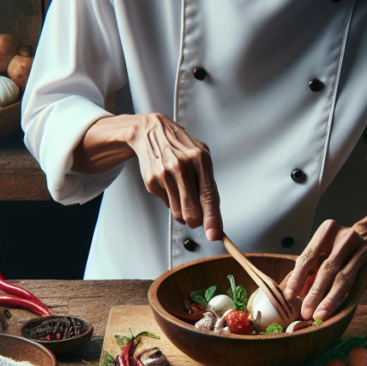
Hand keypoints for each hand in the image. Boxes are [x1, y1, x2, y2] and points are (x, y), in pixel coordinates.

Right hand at [74, 113, 222, 240]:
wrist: (151, 132)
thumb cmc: (181, 147)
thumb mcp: (201, 158)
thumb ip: (209, 186)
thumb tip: (214, 218)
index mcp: (200, 159)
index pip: (209, 196)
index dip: (212, 218)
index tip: (214, 234)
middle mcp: (182, 166)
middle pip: (191, 212)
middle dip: (196, 220)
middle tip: (196, 216)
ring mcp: (165, 175)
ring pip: (178, 213)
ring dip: (183, 211)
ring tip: (182, 193)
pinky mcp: (152, 182)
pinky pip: (166, 205)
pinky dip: (170, 199)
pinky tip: (169, 184)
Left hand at [283, 196, 366, 320]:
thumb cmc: (342, 248)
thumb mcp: (325, 249)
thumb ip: (312, 266)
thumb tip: (294, 292)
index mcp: (328, 230)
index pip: (309, 256)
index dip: (297, 278)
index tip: (289, 296)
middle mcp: (346, 238)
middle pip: (326, 269)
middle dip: (314, 293)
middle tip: (305, 312)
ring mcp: (362, 250)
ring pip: (343, 279)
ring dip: (329, 300)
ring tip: (319, 315)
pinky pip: (356, 285)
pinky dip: (344, 299)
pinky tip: (335, 310)